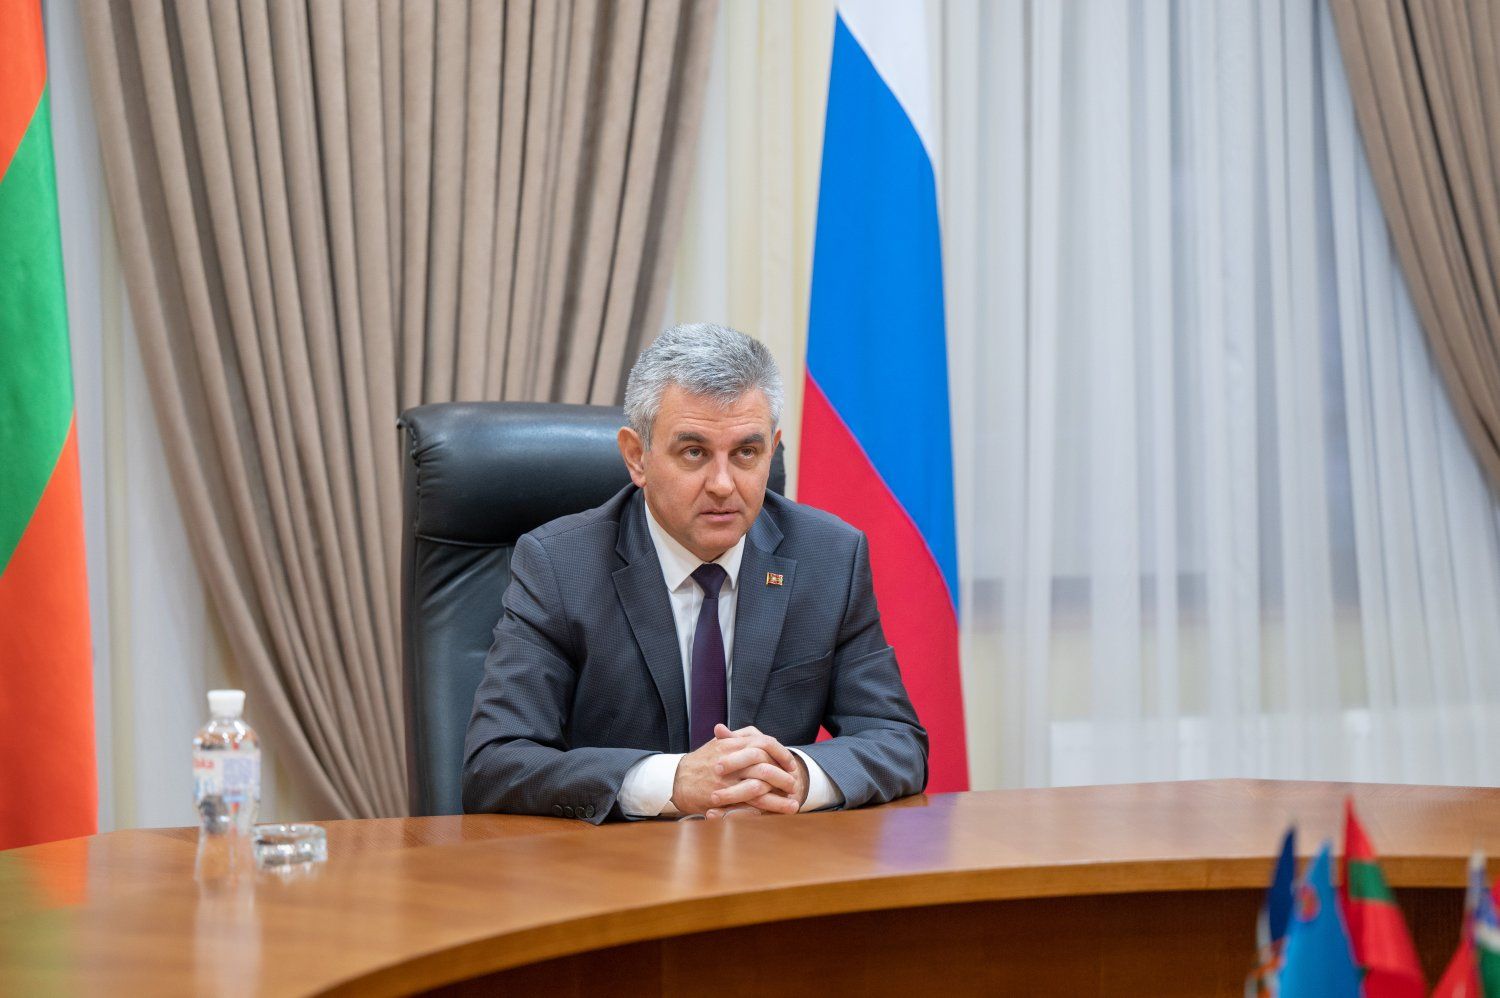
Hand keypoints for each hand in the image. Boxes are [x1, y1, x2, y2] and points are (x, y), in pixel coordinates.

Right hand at [671, 724, 799, 815]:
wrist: (676, 779)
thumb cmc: (700, 762)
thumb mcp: (718, 744)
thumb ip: (738, 738)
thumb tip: (757, 734)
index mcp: (732, 744)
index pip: (765, 743)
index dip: (781, 753)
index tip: (790, 763)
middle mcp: (732, 760)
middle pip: (766, 765)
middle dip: (784, 776)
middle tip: (794, 783)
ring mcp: (727, 780)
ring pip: (760, 787)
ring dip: (779, 797)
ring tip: (794, 804)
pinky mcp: (723, 797)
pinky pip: (748, 804)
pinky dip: (766, 808)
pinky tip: (778, 813)